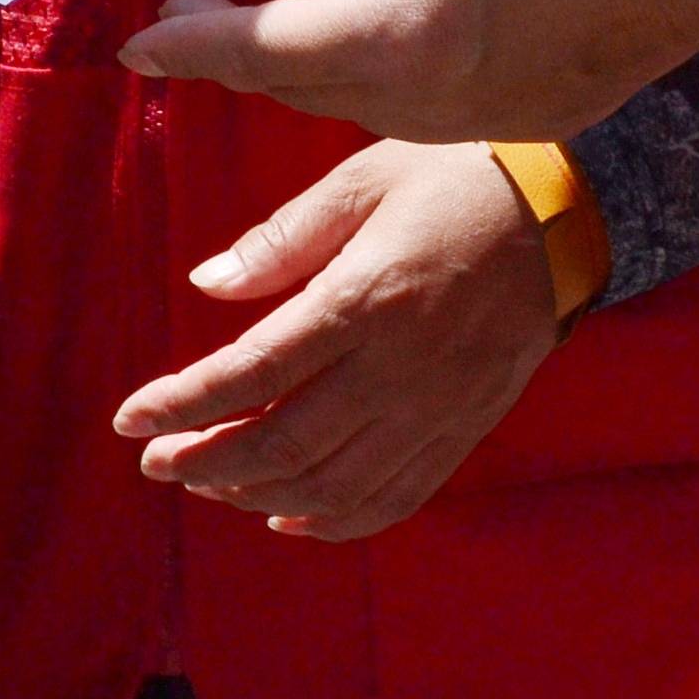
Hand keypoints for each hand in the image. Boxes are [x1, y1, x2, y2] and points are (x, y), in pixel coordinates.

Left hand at [111, 140, 565, 541]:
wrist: (569, 209)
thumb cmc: (454, 176)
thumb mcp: (361, 180)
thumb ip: (282, 239)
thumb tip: (205, 283)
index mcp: (366, 298)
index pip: (254, 371)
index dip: (184, 403)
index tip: (129, 419)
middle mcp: (399, 368)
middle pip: (284, 444)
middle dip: (206, 461)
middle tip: (155, 463)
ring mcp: (436, 409)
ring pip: (331, 486)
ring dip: (256, 494)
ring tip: (207, 482)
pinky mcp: (464, 429)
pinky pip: (393, 499)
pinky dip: (333, 523)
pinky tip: (286, 518)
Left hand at [123, 0, 698, 142]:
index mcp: (391, 38)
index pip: (256, 48)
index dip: (188, 42)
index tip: (131, 43)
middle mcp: (424, 100)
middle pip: (298, 82)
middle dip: (231, 50)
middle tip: (178, 17)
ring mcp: (476, 116)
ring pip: (355, 90)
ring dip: (303, 48)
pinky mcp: (519, 112)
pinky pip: (414, 91)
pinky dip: (372, 53)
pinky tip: (372, 6)